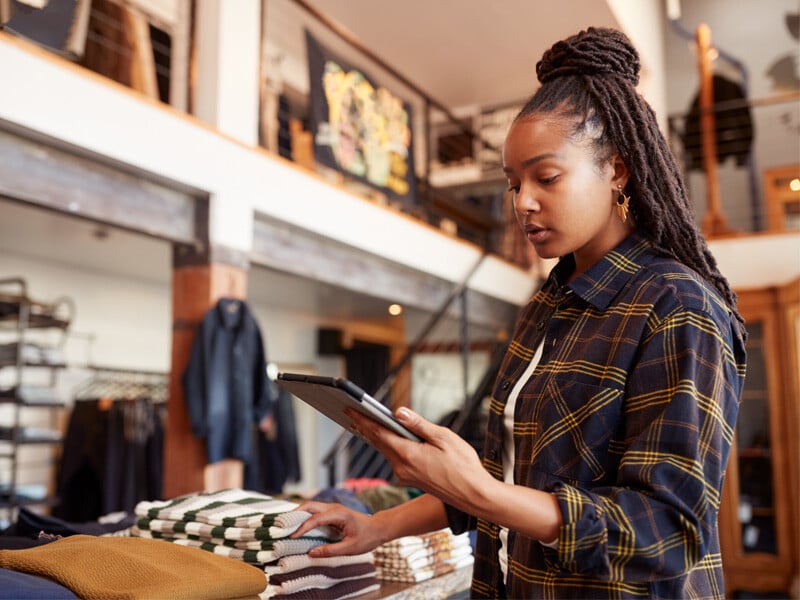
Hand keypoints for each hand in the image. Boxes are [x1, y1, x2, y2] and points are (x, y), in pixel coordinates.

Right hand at [291, 501, 384, 556]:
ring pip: (311, 506)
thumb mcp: (350, 548)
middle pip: (309, 506)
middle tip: (282, 525)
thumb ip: (330, 550)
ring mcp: (332, 508)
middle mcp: (334, 508)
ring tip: (286, 525)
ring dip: (298, 514)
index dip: (302, 527)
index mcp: (339, 514)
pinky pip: (315, 511)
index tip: (292, 536)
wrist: (378, 528)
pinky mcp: (332, 512)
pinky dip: (305, 516)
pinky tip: (298, 525)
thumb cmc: (367, 537)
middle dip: (295, 514)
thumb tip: (311, 553)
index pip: (315, 518)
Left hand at [348, 407, 491, 513]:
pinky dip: (387, 446)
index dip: (364, 420)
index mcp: (408, 455)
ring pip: (385, 451)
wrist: (473, 495)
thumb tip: (399, 412)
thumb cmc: (464, 466)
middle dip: (364, 426)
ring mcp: (405, 475)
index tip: (350, 409)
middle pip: (378, 442)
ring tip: (363, 422)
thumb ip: (419, 425)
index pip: (379, 433)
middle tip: (349, 412)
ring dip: (374, 436)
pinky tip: (385, 439)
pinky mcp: (411, 479)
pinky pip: (394, 458)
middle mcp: (402, 467)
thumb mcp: (444, 438)